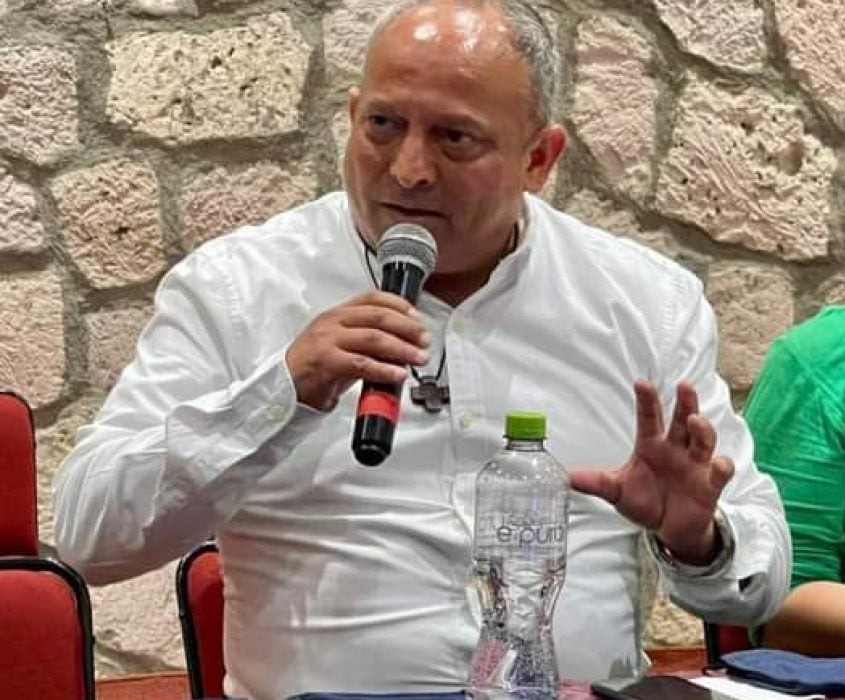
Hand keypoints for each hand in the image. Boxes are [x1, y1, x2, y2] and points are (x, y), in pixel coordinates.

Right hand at [285, 291, 430, 410]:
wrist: (284, 387)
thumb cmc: (314, 367)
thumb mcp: (341, 344)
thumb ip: (367, 340)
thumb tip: (402, 344)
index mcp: (337, 314)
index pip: (373, 298)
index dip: (399, 305)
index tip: (417, 317)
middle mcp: (333, 322)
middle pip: (379, 317)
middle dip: (408, 328)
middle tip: (424, 340)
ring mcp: (328, 340)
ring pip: (374, 338)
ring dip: (402, 348)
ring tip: (418, 358)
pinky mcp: (326, 362)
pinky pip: (362, 364)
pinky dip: (385, 369)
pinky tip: (398, 374)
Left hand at [569, 381, 734, 564]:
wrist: (669, 529)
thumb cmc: (645, 501)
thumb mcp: (617, 492)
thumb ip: (597, 483)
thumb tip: (567, 477)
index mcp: (651, 445)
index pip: (649, 417)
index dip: (647, 400)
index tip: (641, 383)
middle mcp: (675, 449)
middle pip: (681, 420)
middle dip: (684, 402)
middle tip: (683, 386)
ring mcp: (694, 464)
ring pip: (703, 439)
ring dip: (702, 429)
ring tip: (695, 421)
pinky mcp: (710, 484)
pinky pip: (720, 472)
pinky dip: (722, 466)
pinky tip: (718, 463)